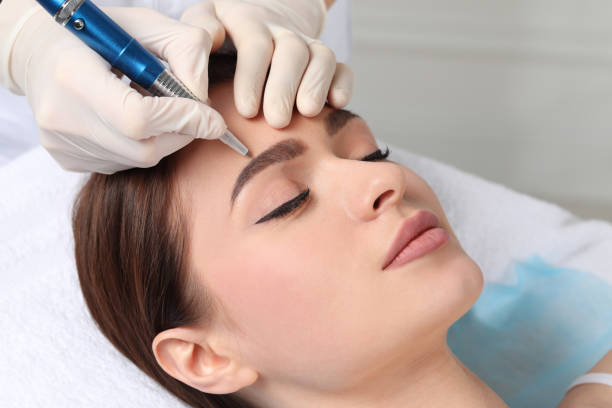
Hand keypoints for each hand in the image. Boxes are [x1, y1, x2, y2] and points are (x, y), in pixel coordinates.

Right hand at [6, 2, 226, 173]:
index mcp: (73, 76)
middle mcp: (62, 117)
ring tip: (157, 108)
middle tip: (193, 114)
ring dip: (164, 139)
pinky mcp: (67, 159)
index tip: (213, 119)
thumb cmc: (98, 32)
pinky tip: (133, 120)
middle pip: (143, 149)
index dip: (182, 120)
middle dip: (181, 134)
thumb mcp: (145, 23)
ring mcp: (62, 144)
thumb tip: (204, 101)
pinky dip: (141, 145)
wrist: (40, 51)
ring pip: (138, 160)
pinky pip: (123, 164)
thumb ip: (184, 50)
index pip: (138, 119)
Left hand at [181, 0, 353, 127]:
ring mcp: (307, 46)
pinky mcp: (324, 63)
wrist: (256, 17)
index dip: (253, 77)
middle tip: (277, 121)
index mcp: (250, 23)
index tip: (247, 110)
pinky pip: (342, 68)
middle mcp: (283, 33)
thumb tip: (212, 41)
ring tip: (307, 112)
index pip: (256, 45)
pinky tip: (336, 104)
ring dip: (316, 85)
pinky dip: (343, 84)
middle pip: (292, 51)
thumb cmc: (223, 33)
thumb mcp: (204, 22)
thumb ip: (200, 32)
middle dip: (285, 87)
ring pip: (321, 56)